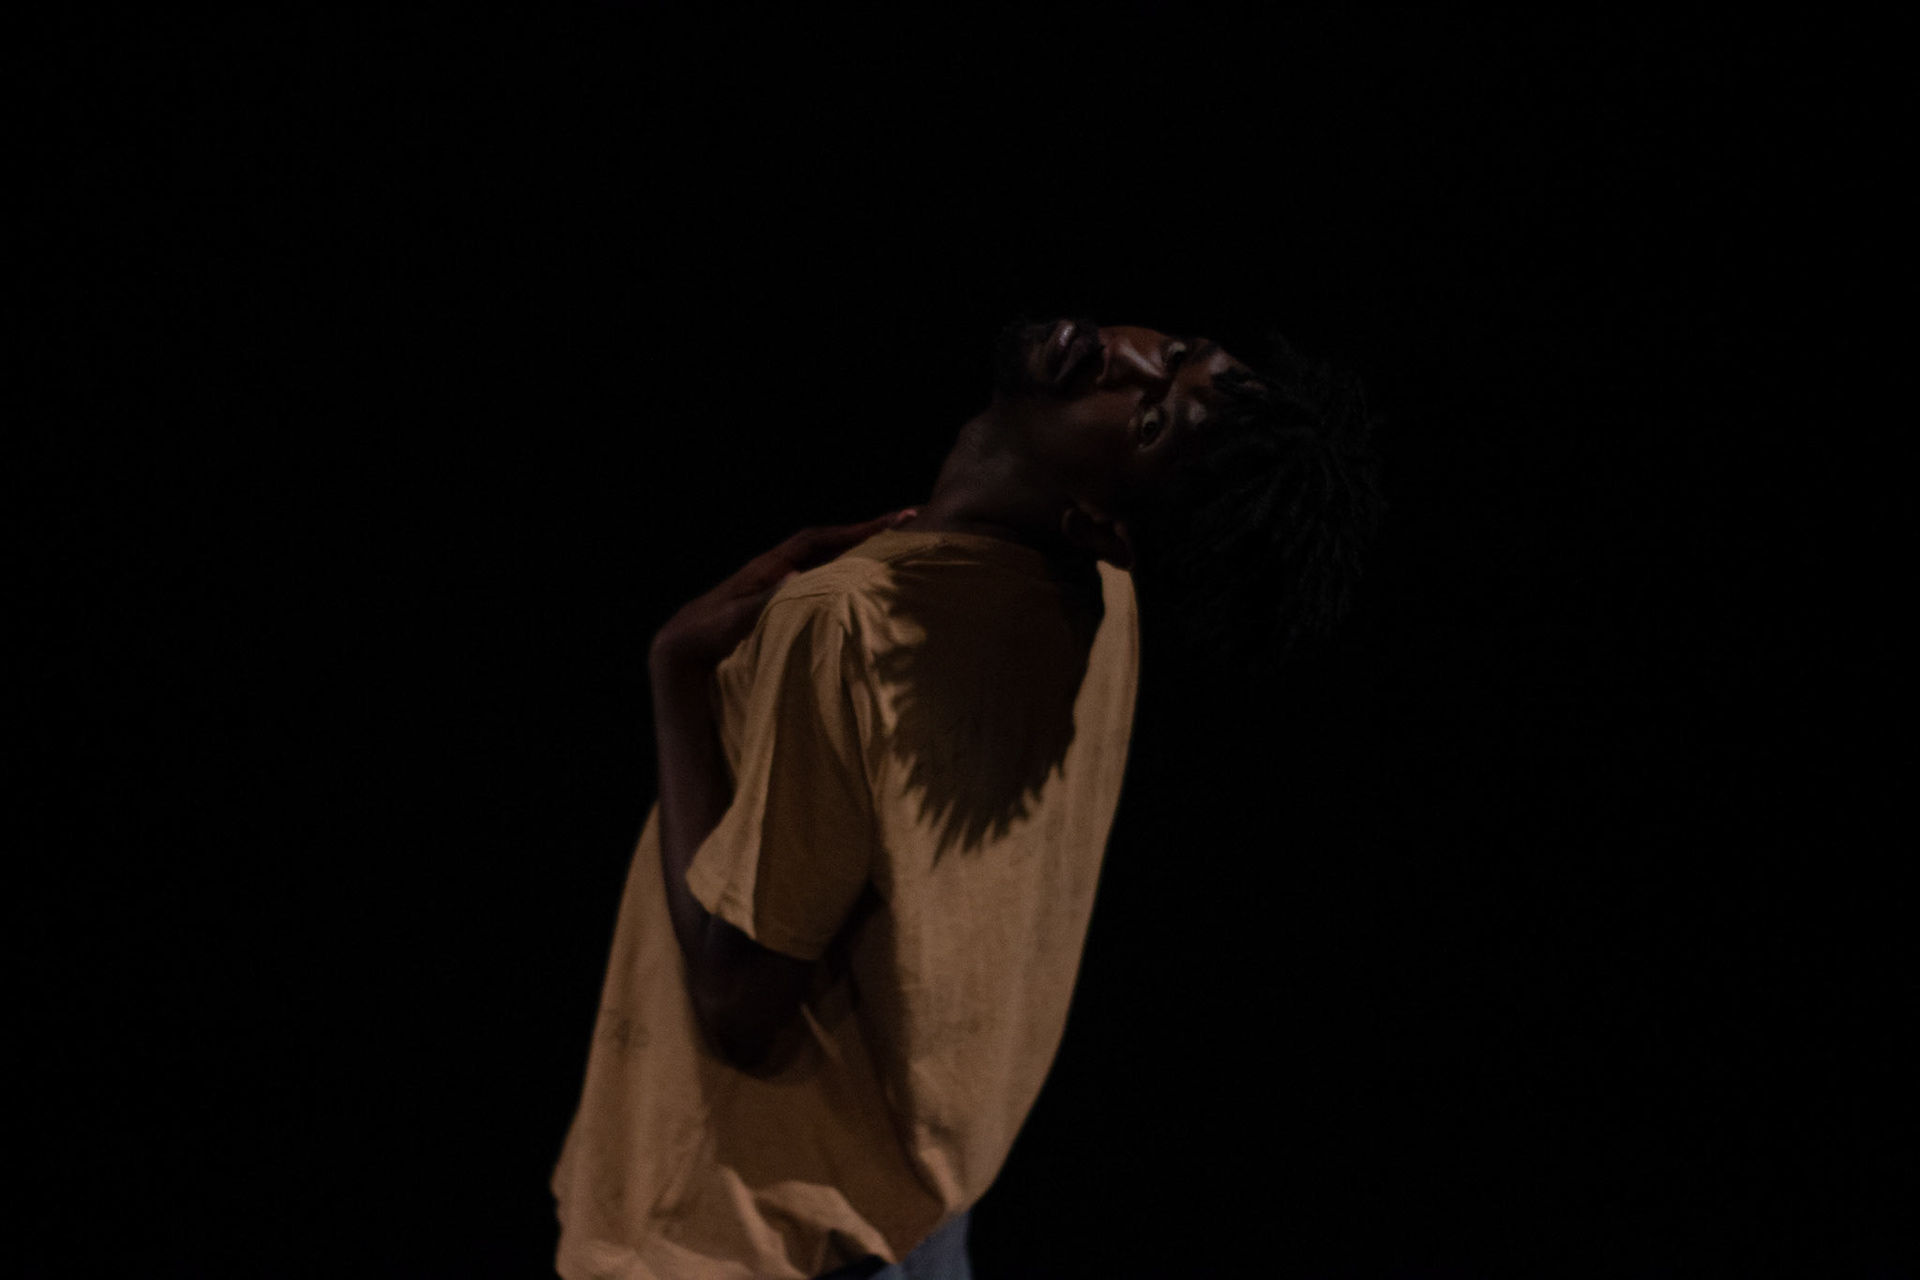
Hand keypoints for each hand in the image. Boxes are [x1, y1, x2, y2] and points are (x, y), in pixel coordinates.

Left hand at [649, 508, 916, 676]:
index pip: (818, 539)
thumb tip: (797, 576)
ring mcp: (781, 588)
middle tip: (911, 524)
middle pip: (830, 545)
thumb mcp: (730, 619)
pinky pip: (822, 586)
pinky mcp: (782, 607)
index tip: (893, 522)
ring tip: (899, 552)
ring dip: (861, 556)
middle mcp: (778, 571)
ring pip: (829, 565)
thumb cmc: (702, 636)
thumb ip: (763, 599)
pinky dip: (846, 581)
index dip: (854, 530)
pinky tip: (866, 589)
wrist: (680, 653)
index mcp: (768, 567)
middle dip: (868, 535)